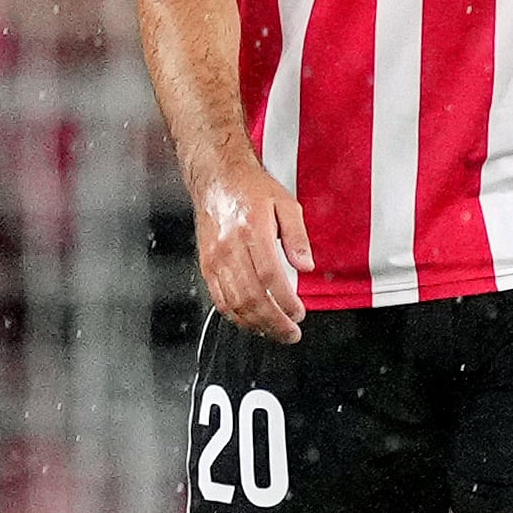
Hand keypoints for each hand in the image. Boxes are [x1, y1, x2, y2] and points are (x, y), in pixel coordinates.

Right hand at [191, 160, 311, 342]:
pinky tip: (252, 322)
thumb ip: (298, 236)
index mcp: (252, 231)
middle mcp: (229, 248)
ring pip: (233, 302)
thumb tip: (306, 265)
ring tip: (275, 333)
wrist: (217, 179)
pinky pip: (219, 298)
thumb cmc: (252, 189)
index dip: (285, 301)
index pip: (270, 277)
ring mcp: (215, 258)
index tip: (300, 313)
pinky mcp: (206, 265)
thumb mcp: (286, 204)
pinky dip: (236, 316)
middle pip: (251, 296)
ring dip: (256, 324)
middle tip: (291, 333)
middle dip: (273, 321)